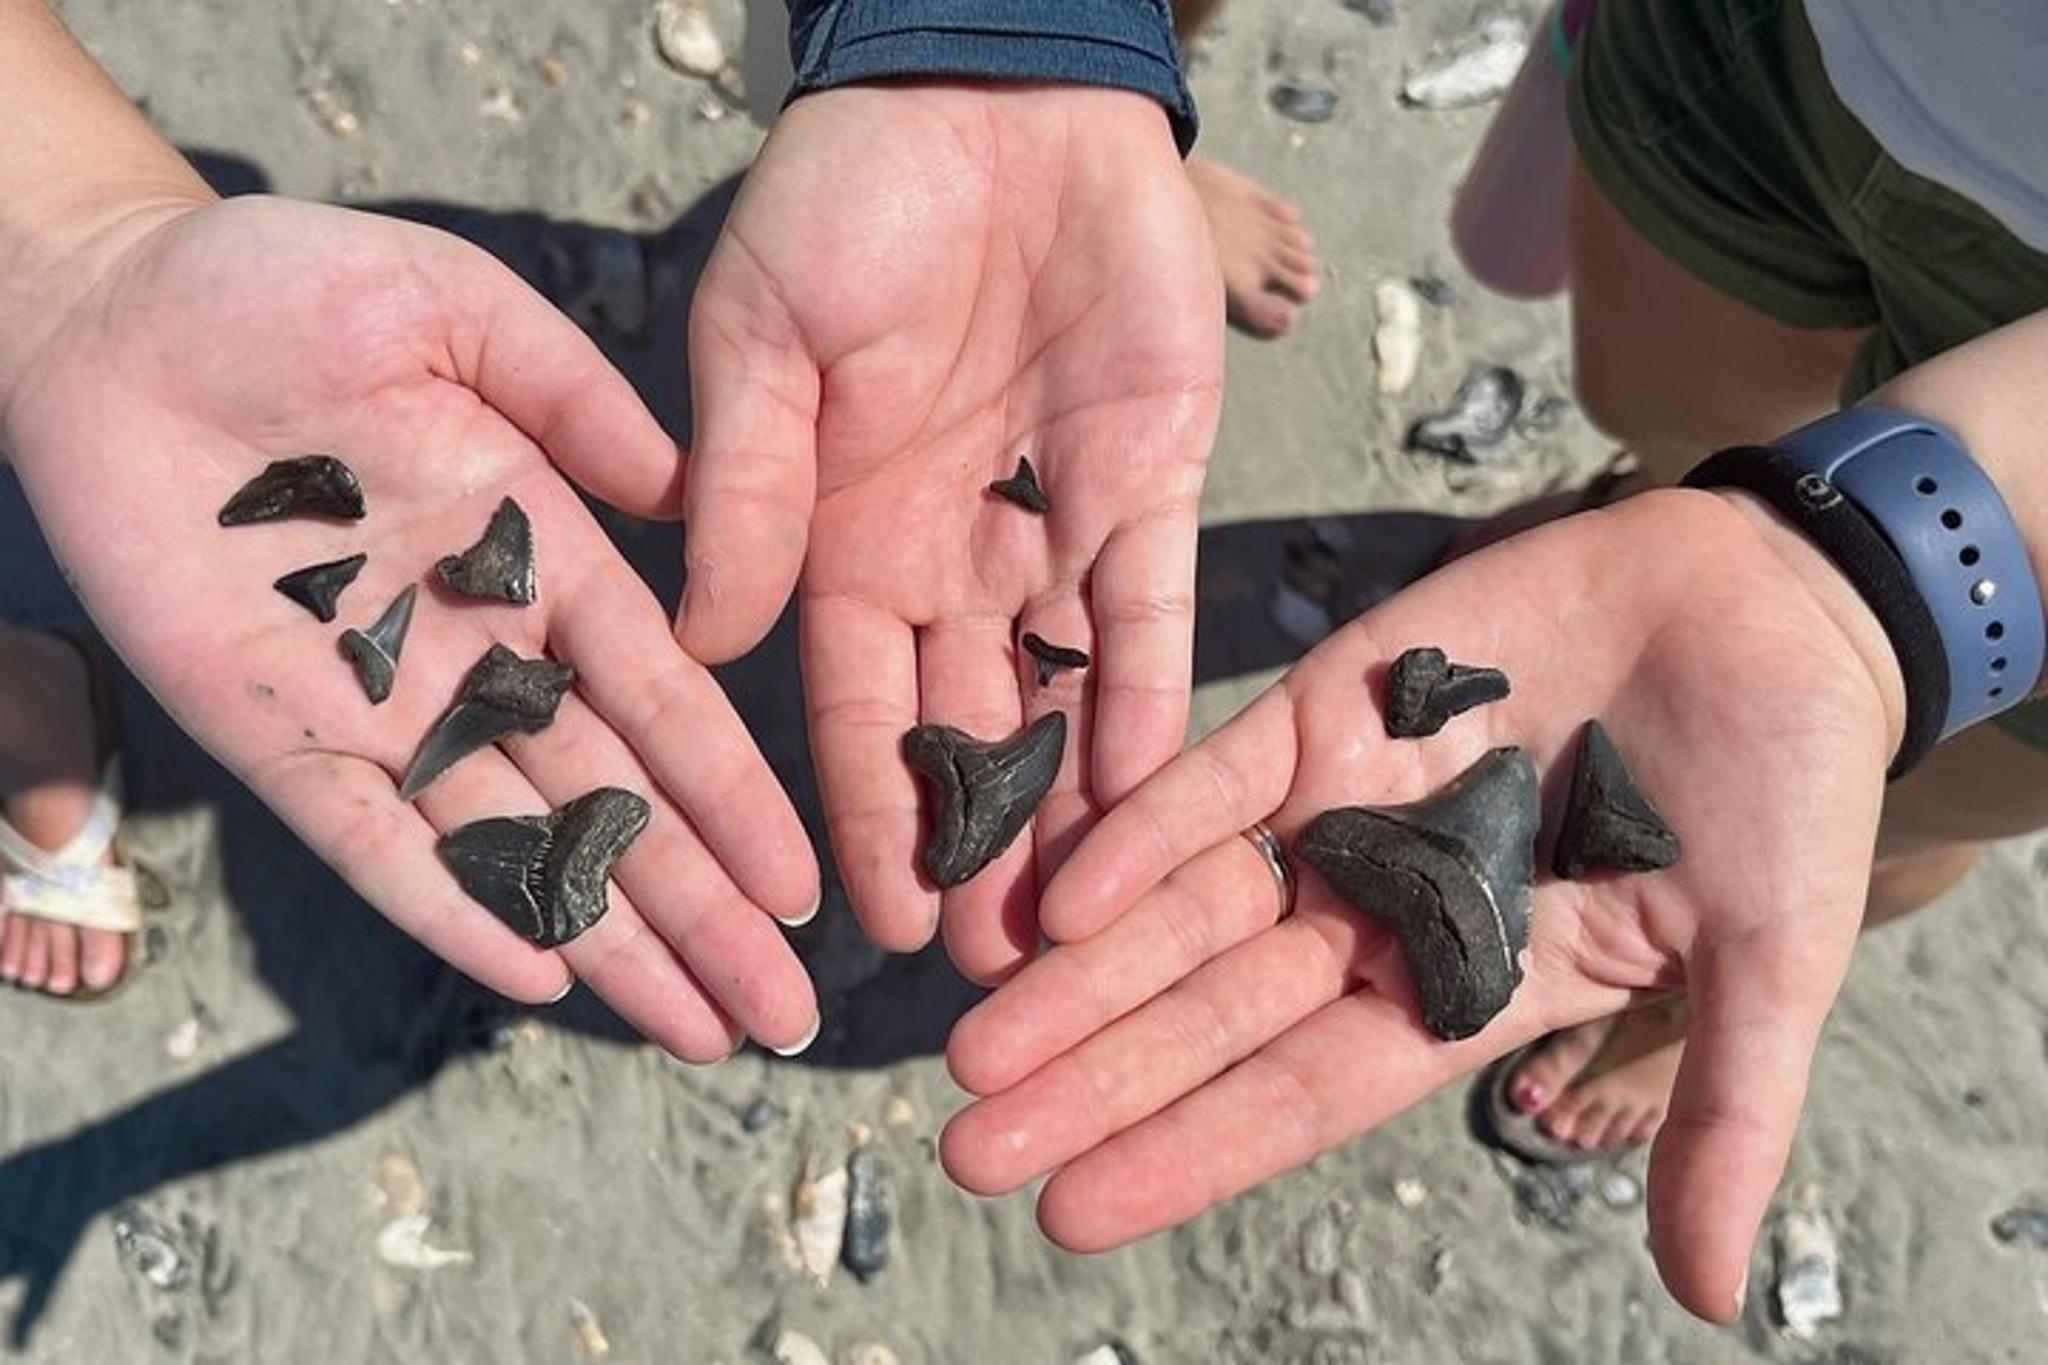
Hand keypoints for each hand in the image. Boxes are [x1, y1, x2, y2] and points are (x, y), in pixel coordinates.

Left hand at [0, 195, 819, 1059]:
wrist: (108, 309)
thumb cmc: (283, 285)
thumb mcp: (459, 307)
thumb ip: (575, 399)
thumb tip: (688, 494)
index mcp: (540, 553)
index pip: (661, 697)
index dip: (732, 793)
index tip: (799, 878)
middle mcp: (477, 649)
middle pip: (611, 802)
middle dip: (699, 908)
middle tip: (780, 1008)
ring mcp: (378, 701)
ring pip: (512, 844)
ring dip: (605, 937)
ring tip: (696, 1027)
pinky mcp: (272, 731)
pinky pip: (371, 839)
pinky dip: (448, 908)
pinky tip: (534, 977)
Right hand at [679, 85, 1223, 978]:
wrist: (995, 93)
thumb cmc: (848, 197)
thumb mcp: (762, 339)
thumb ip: (744, 490)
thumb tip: (702, 639)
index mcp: (838, 534)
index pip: (845, 708)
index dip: (859, 815)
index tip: (866, 925)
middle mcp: (945, 555)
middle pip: (957, 735)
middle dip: (972, 853)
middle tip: (992, 977)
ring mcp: (1050, 526)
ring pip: (1057, 702)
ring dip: (1064, 814)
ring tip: (1076, 932)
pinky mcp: (1149, 483)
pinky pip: (1146, 614)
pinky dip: (1145, 703)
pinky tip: (1150, 802)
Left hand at [939, 489, 1904, 1320]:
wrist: (1780, 603)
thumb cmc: (1788, 787)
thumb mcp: (1771, 963)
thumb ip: (1727, 1118)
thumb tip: (1711, 1301)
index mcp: (1466, 986)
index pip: (1300, 1093)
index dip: (1188, 1153)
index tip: (1070, 1212)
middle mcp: (1380, 907)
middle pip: (1209, 1014)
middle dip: (1094, 1081)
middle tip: (969, 1149)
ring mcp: (1344, 805)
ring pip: (1184, 908)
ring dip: (1080, 976)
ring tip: (972, 1048)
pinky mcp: (1330, 700)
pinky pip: (1216, 777)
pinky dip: (1141, 831)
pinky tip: (1061, 897)